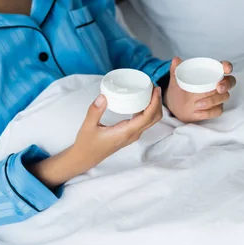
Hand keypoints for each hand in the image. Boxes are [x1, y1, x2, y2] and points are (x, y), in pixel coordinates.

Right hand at [28, 89, 162, 187]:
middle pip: (154, 118)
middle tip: (153, 87)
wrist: (85, 158)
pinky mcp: (130, 133)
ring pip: (151, 120)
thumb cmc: (87, 144)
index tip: (155, 89)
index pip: (147, 117)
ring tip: (149, 91)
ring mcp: (133, 135)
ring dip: (154, 106)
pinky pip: (144, 121)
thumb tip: (103, 96)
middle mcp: (133, 134)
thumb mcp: (88, 126)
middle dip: (158, 102)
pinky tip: (141, 100)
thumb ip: (95, 111)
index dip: (155, 102)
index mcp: (126, 132)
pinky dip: (147, 110)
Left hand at [164, 57, 235, 122]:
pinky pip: (217, 110)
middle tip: (218, 88)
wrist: (176, 106)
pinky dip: (208, 112)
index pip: (223, 68)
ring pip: (224, 97)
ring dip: (213, 100)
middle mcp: (217, 85)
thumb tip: (175, 60)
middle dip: (227, 84)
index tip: (225, 68)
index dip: (227, 66)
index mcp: (210, 74)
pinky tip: (197, 112)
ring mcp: (218, 97)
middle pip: (230, 82)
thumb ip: (176, 69)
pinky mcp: (215, 109)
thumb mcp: (176, 79)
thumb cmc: (180, 90)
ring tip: (197, 104)